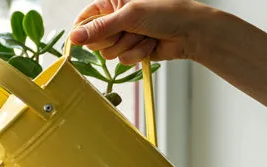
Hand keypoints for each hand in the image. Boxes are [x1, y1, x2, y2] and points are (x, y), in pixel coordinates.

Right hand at [69, 0, 215, 64]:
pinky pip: (122, 60)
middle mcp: (116, 19)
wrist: (192, 32)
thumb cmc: (168, 13)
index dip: (83, 30)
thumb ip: (100, 28)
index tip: (85, 38)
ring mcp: (124, 36)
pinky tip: (150, 44)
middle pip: (94, 39)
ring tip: (144, 35)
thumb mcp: (130, 15)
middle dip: (113, 38)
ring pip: (108, 52)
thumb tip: (73, 37)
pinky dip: (137, 53)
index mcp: (113, 2)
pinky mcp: (132, 50)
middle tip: (128, 30)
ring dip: (128, 46)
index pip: (85, 18)